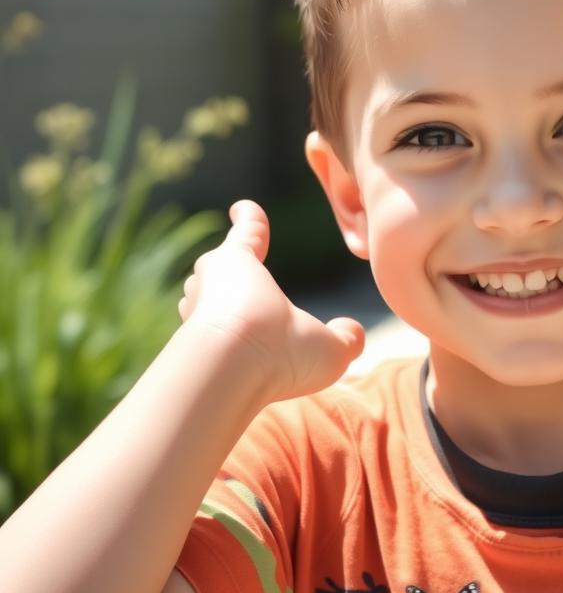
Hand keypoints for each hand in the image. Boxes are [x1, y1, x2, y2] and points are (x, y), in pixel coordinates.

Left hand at [178, 199, 363, 401]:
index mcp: (238, 265)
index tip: (242, 209)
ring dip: (214, 308)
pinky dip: (213, 348)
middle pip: (215, 268)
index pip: (247, 233)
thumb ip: (345, 338)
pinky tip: (226, 365)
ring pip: (199, 305)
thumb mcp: (326, 346)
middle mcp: (208, 286)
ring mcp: (190, 320)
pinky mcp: (180, 354)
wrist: (219, 383)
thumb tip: (351, 333)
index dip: (250, 221)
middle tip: (233, 267)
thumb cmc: (276, 349)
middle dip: (227, 269)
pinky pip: (198, 343)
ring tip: (228, 315)